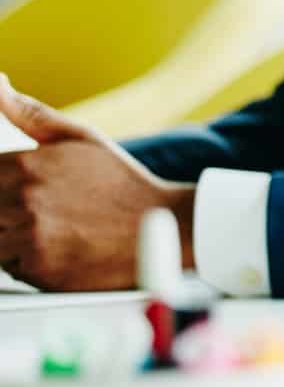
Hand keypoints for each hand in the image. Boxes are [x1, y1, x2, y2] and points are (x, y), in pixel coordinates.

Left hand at [0, 74, 194, 289]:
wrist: (164, 227)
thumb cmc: (121, 182)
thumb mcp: (83, 139)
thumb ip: (30, 114)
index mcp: (29, 165)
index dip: (0, 183)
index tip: (18, 189)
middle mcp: (24, 200)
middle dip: (3, 210)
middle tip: (39, 210)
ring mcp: (29, 237)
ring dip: (8, 236)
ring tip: (46, 229)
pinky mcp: (37, 271)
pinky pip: (8, 267)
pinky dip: (23, 261)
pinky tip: (54, 249)